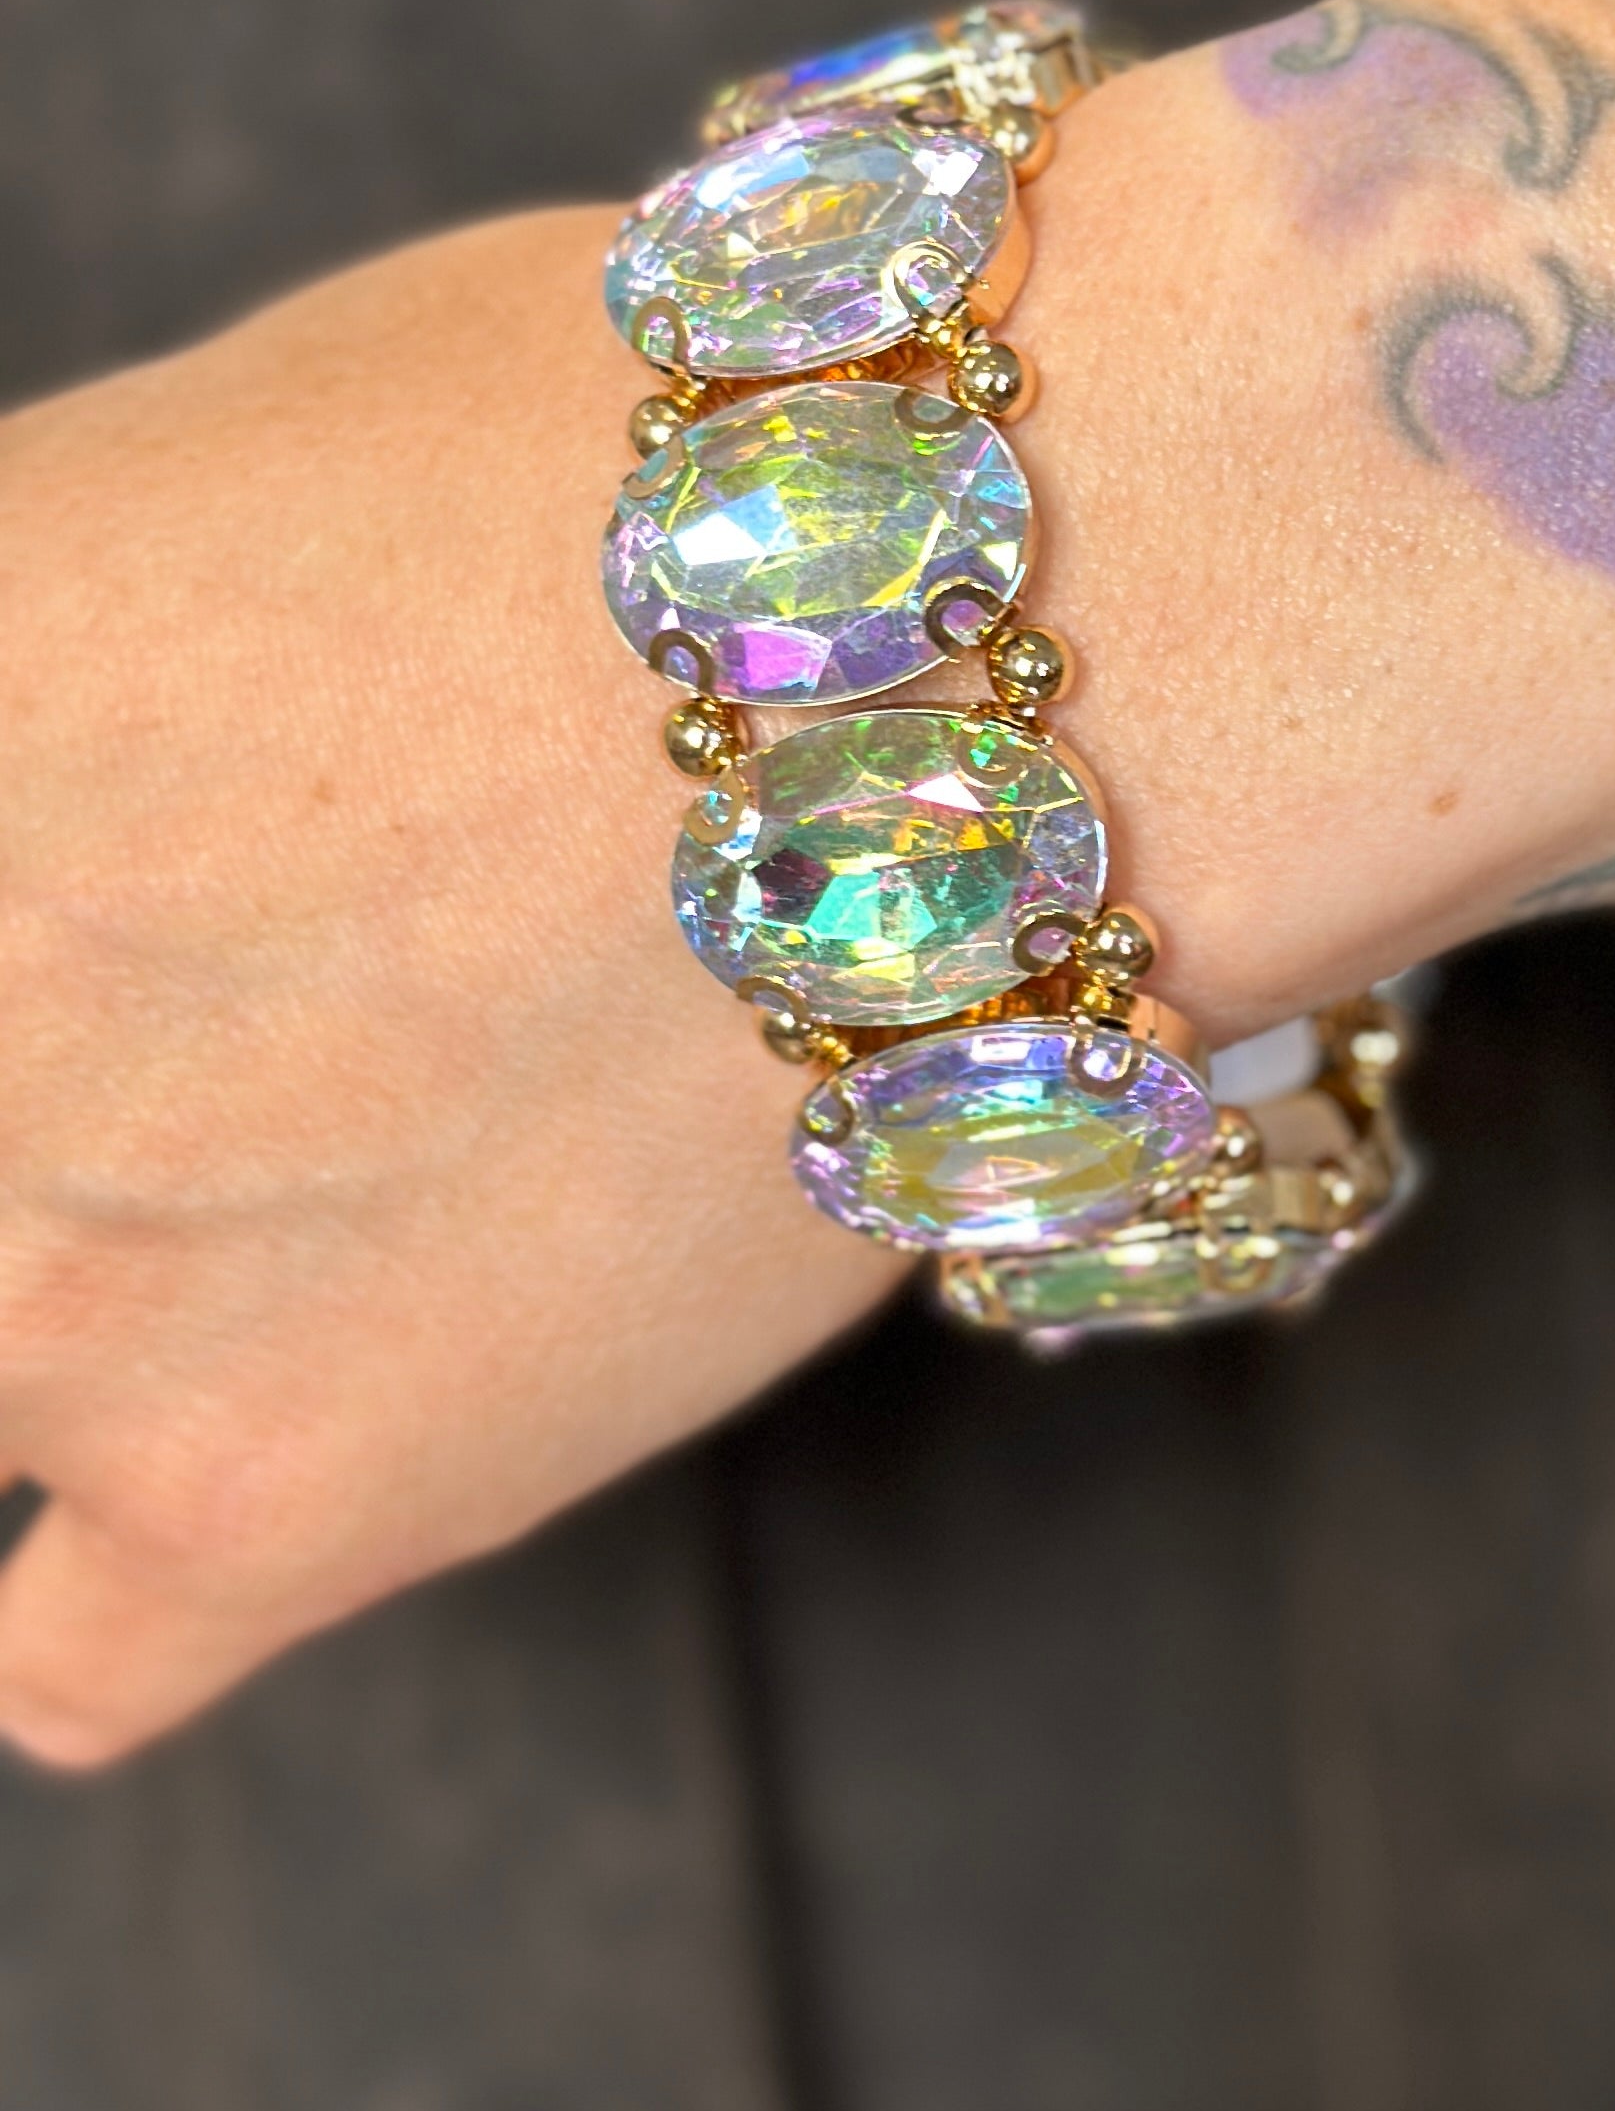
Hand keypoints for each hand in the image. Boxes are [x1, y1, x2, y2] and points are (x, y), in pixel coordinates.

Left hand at [0, 47, 1614, 1764]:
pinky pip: (57, 1663)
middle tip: (179, 1041)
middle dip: (30, 1092)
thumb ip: (3, 646)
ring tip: (206, 1194)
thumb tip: (17, 776)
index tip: (41, 922)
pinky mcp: (294, 1497)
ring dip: (41, 1293)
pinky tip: (172, 1466)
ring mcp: (55, 1288)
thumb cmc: (660, 447)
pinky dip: (86, 1595)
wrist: (1016, 623)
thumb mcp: (183, 461)